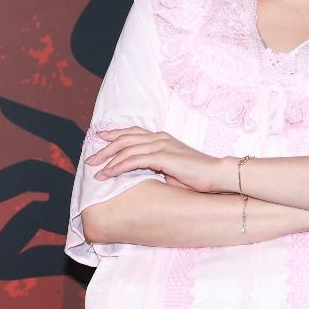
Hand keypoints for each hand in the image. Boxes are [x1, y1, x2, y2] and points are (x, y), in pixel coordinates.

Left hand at [86, 127, 223, 192]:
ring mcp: (161, 145)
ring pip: (126, 148)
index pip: (133, 132)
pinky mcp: (163, 157)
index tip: (100, 139)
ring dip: (107, 159)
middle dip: (105, 148)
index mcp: (162, 138)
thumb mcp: (172, 169)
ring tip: (95, 170)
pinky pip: (133, 160)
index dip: (115, 134)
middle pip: (125, 138)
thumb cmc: (197, 176)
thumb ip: (156, 168)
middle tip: (90, 159)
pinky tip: (108, 174)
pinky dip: (118, 166)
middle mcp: (159, 138)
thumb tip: (140, 176)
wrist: (217, 174)